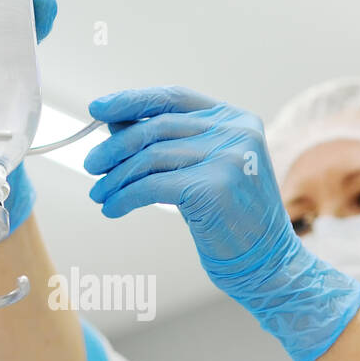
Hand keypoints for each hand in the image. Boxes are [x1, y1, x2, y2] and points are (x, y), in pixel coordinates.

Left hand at [83, 86, 359, 360]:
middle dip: (115, 147)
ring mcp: (228, 157)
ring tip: (99, 194)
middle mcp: (235, 132)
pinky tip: (113, 208)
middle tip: (91, 166)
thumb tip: (113, 125)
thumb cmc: (231, 219)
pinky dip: (125, 197)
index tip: (97, 109)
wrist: (268, 262)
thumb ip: (169, 145)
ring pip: (150, 158)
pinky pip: (152, 186)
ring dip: (116, 177)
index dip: (131, 100)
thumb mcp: (203, 170)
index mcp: (235, 119)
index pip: (172, 98)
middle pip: (156, 127)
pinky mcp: (214, 187)